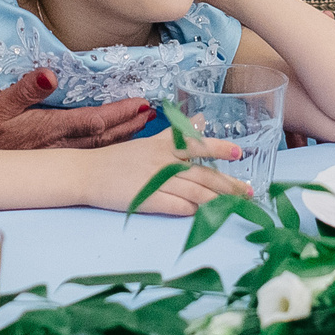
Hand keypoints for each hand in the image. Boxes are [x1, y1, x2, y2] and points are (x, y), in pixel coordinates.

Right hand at [0, 70, 152, 149]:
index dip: (120, 113)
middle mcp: (58, 146)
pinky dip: (106, 147)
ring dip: (122, 136)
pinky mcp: (49, 162)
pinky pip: (87, 155)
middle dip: (130, 125)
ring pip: (97, 148)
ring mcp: (55, 156)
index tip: (142, 103)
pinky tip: (114, 143)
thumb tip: (50, 74)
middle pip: (103, 137)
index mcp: (50, 129)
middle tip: (153, 113)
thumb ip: (26, 89)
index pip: (94, 121)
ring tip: (143, 124)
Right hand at [93, 132, 249, 215]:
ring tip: (234, 206)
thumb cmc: (118, 159)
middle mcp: (161, 161)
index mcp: (162, 145)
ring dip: (216, 200)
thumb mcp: (148, 141)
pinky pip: (174, 205)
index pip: (196, 145)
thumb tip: (201, 120)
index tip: (239, 153)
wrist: (87, 173)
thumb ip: (175, 133)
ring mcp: (154, 180)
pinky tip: (204, 214)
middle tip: (248, 191)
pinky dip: (191, 210)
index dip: (218, 148)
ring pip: (192, 191)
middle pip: (201, 173)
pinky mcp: (145, 200)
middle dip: (227, 184)